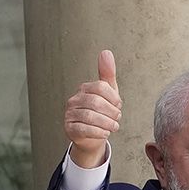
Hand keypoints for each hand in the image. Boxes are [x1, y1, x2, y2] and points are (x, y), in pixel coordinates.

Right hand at [63, 50, 121, 168]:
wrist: (92, 137)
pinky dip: (98, 132)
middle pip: (95, 102)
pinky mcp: (69, 128)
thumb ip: (107, 73)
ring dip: (107, 123)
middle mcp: (74, 100)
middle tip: (117, 118)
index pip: (100, 87)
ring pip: (90, 117)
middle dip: (111, 112)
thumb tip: (106, 52)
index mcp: (84, 89)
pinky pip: (84, 129)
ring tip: (113, 127)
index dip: (113, 97)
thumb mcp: (108, 93)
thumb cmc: (101, 113)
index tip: (118, 105)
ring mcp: (70, 114)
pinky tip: (105, 133)